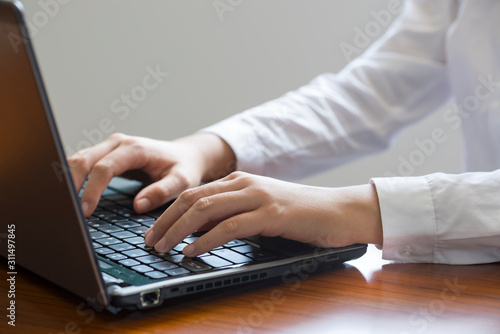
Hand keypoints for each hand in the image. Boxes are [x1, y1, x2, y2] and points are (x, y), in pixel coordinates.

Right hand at [68, 132, 235, 216]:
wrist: (186, 156)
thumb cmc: (184, 168)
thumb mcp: (181, 181)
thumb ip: (162, 192)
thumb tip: (138, 205)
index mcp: (136, 149)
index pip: (105, 168)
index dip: (92, 189)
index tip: (85, 211)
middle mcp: (119, 143)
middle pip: (84, 160)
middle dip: (71, 184)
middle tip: (68, 211)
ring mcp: (110, 147)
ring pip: (79, 159)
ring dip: (68, 180)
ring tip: (64, 205)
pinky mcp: (106, 154)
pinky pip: (84, 164)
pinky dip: (74, 178)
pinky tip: (70, 195)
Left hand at [144, 171, 382, 256]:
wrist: (338, 210)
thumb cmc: (299, 214)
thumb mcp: (259, 208)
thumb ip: (231, 214)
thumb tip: (197, 230)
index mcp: (239, 180)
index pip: (193, 193)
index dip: (168, 212)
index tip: (153, 231)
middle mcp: (245, 183)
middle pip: (192, 199)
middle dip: (165, 221)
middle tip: (149, 242)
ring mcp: (257, 197)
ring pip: (205, 210)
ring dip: (178, 231)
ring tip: (163, 248)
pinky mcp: (271, 214)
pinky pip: (229, 227)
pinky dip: (205, 240)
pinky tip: (191, 252)